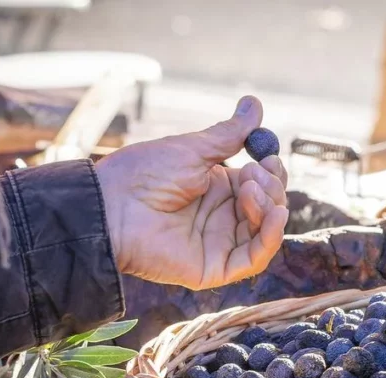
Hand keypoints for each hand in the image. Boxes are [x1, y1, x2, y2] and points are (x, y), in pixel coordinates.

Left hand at [96, 96, 288, 289]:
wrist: (112, 205)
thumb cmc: (143, 174)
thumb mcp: (192, 149)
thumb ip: (229, 134)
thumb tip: (255, 103)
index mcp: (215, 188)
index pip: (261, 185)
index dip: (271, 172)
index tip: (267, 156)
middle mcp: (220, 217)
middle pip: (268, 207)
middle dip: (270, 186)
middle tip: (251, 172)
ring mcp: (219, 243)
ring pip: (265, 231)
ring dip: (269, 205)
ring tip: (249, 188)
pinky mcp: (215, 267)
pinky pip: (254, 259)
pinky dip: (272, 237)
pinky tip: (274, 214)